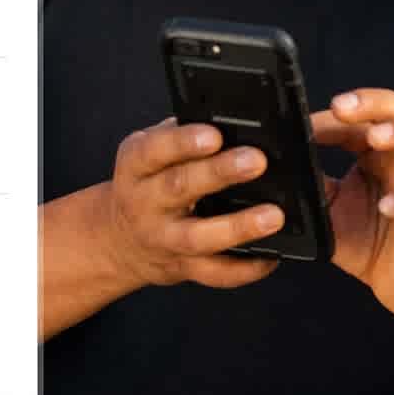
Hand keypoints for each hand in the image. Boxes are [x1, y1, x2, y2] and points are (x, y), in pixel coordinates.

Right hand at [99, 117, 286, 291]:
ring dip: (237, 227)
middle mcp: (145, 202)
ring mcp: (163, 238)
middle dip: (219, 173)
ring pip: (198, 237)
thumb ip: (186, 134)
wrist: (120, 237)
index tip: (215, 135)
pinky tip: (271, 256)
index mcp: (137, 165)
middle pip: (180, 187)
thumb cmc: (150, 181)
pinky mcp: (182, 267)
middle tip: (257, 161)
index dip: (184, 142)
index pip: (155, 149)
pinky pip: (215, 273)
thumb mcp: (152, 151)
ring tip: (273, 216)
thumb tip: (243, 121)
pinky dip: (245, 268)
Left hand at [311, 89, 393, 321]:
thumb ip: (310, 182)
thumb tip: (273, 163)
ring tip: (375, 138)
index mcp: (379, 154)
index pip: (363, 119)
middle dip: (376, 102)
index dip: (336, 117)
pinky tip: (387, 206)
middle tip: (342, 107)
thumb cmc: (368, 241)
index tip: (303, 125)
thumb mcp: (328, 208)